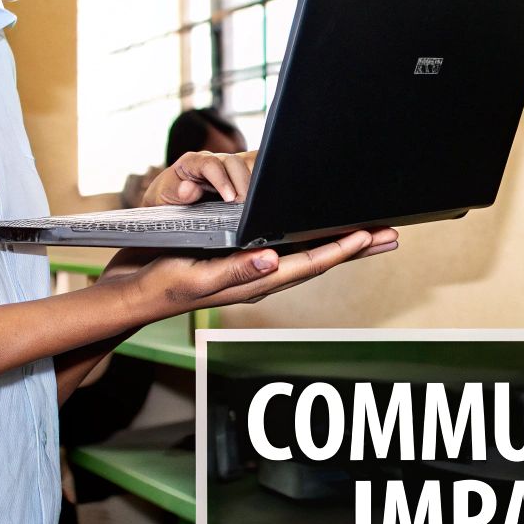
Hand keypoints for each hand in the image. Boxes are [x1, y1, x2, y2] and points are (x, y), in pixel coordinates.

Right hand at [99, 227, 399, 317]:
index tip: (370, 235)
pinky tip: (318, 231)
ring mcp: (253, 269)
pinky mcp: (242, 260)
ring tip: (369, 232)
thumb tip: (273, 261)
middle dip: (356, 246)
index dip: (342, 248)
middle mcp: (261, 275)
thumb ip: (234, 271)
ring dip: (340, 243)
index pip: (309, 263)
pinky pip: (287, 249)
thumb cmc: (160, 285)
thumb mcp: (196, 277)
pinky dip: (311, 239)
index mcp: (255, 280)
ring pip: (308, 254)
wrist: (132, 293)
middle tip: (391, 234)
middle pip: (319, 259)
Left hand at [138, 150, 257, 204]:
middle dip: (243, 183)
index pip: (211, 164)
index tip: (230, 198)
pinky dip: (264, 179)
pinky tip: (267, 195)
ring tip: (258, 202)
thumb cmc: (166, 200)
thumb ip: (174, 191)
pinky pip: (257, 170)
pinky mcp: (241, 176)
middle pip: (235, 162)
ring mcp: (229, 168)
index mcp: (193, 162)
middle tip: (246, 205)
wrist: (170, 205)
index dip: (222, 180)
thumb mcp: (162, 197)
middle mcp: (213, 161)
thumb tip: (189, 188)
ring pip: (250, 163)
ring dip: (257, 180)